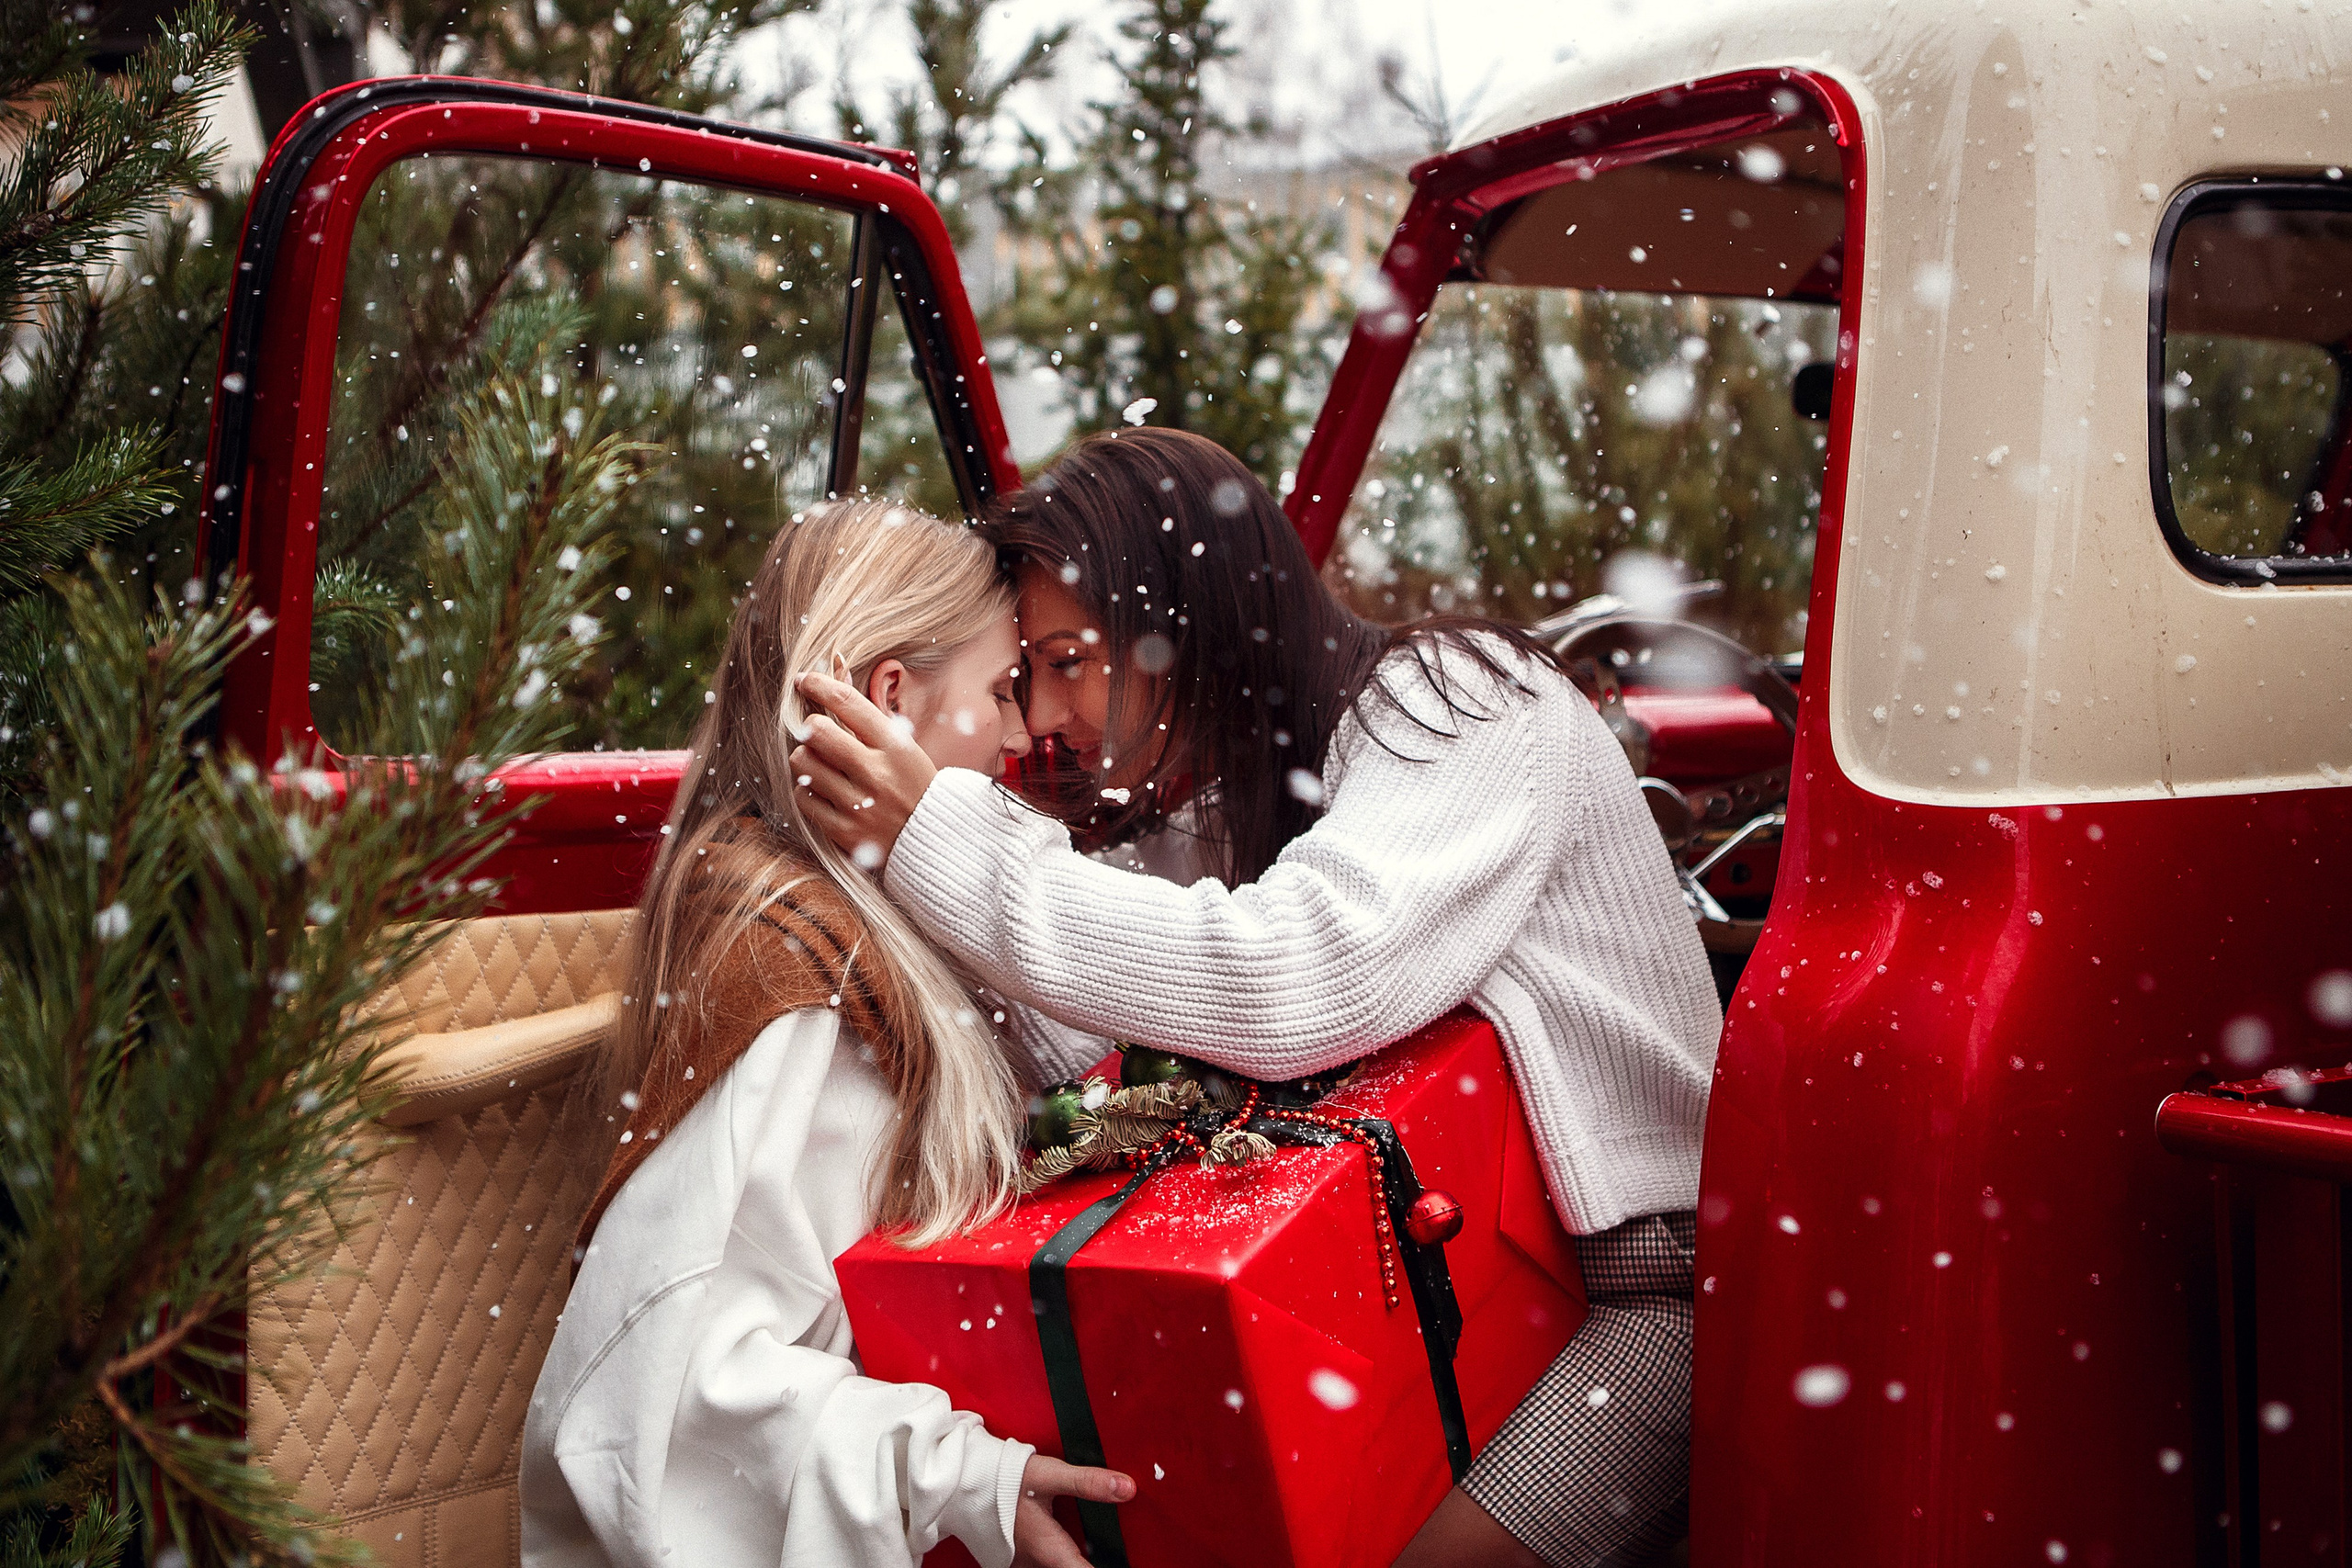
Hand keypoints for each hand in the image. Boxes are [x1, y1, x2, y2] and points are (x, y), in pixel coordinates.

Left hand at [788, 671, 936, 865]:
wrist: (934, 839)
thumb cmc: (912, 783)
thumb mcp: (900, 743)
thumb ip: (863, 710)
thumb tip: (834, 661)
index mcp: (895, 745)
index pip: (847, 701)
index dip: (817, 683)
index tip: (803, 680)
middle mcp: (877, 773)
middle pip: (816, 731)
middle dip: (810, 729)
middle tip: (818, 735)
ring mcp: (860, 804)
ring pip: (803, 763)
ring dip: (805, 759)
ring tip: (821, 764)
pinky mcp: (845, 831)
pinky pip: (802, 798)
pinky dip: (806, 790)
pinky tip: (821, 790)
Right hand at [1011, 1454, 1134, 1567]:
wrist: (960, 1483)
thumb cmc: (999, 1479)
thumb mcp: (1048, 1475)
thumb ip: (1088, 1482)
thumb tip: (1126, 1488)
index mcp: (1050, 1550)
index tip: (1123, 1563)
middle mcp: (1035, 1564)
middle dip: (1085, 1562)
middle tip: (1109, 1554)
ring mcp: (1020, 1565)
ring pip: (1056, 1567)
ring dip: (1070, 1559)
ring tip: (1083, 1551)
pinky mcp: (1010, 1559)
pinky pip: (1038, 1564)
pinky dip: (1055, 1557)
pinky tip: (1060, 1545)